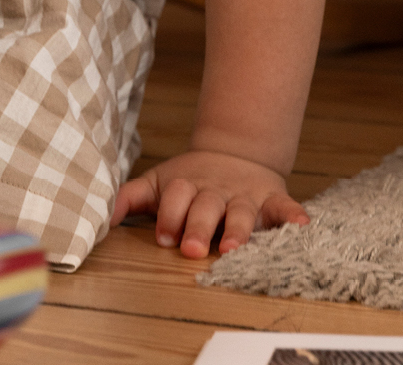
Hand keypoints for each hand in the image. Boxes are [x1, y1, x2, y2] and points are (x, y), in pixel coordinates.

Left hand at [112, 148, 307, 259]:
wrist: (233, 153)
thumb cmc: (189, 181)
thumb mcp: (158, 183)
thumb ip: (131, 197)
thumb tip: (101, 216)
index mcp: (187, 185)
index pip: (176, 197)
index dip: (170, 216)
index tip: (164, 237)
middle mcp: (216, 191)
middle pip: (207, 207)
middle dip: (198, 227)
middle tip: (192, 249)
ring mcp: (244, 195)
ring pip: (242, 212)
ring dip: (239, 229)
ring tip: (233, 246)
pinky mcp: (271, 199)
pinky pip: (284, 206)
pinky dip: (293, 215)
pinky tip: (301, 225)